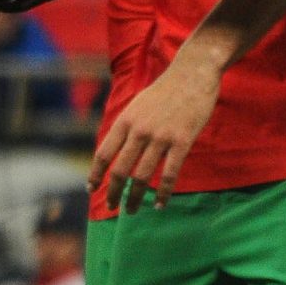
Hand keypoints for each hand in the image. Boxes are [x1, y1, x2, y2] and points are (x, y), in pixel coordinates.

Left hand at [95, 52, 223, 211]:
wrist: (193, 73)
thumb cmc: (167, 90)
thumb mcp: (138, 105)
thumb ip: (128, 127)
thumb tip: (118, 150)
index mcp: (125, 121)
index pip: (103, 154)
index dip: (95, 174)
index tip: (92, 189)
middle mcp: (139, 131)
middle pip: (120, 170)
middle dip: (113, 193)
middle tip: (113, 207)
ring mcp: (160, 137)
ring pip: (141, 176)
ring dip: (135, 197)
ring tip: (132, 210)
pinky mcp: (182, 141)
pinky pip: (169, 173)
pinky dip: (163, 192)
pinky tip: (161, 204)